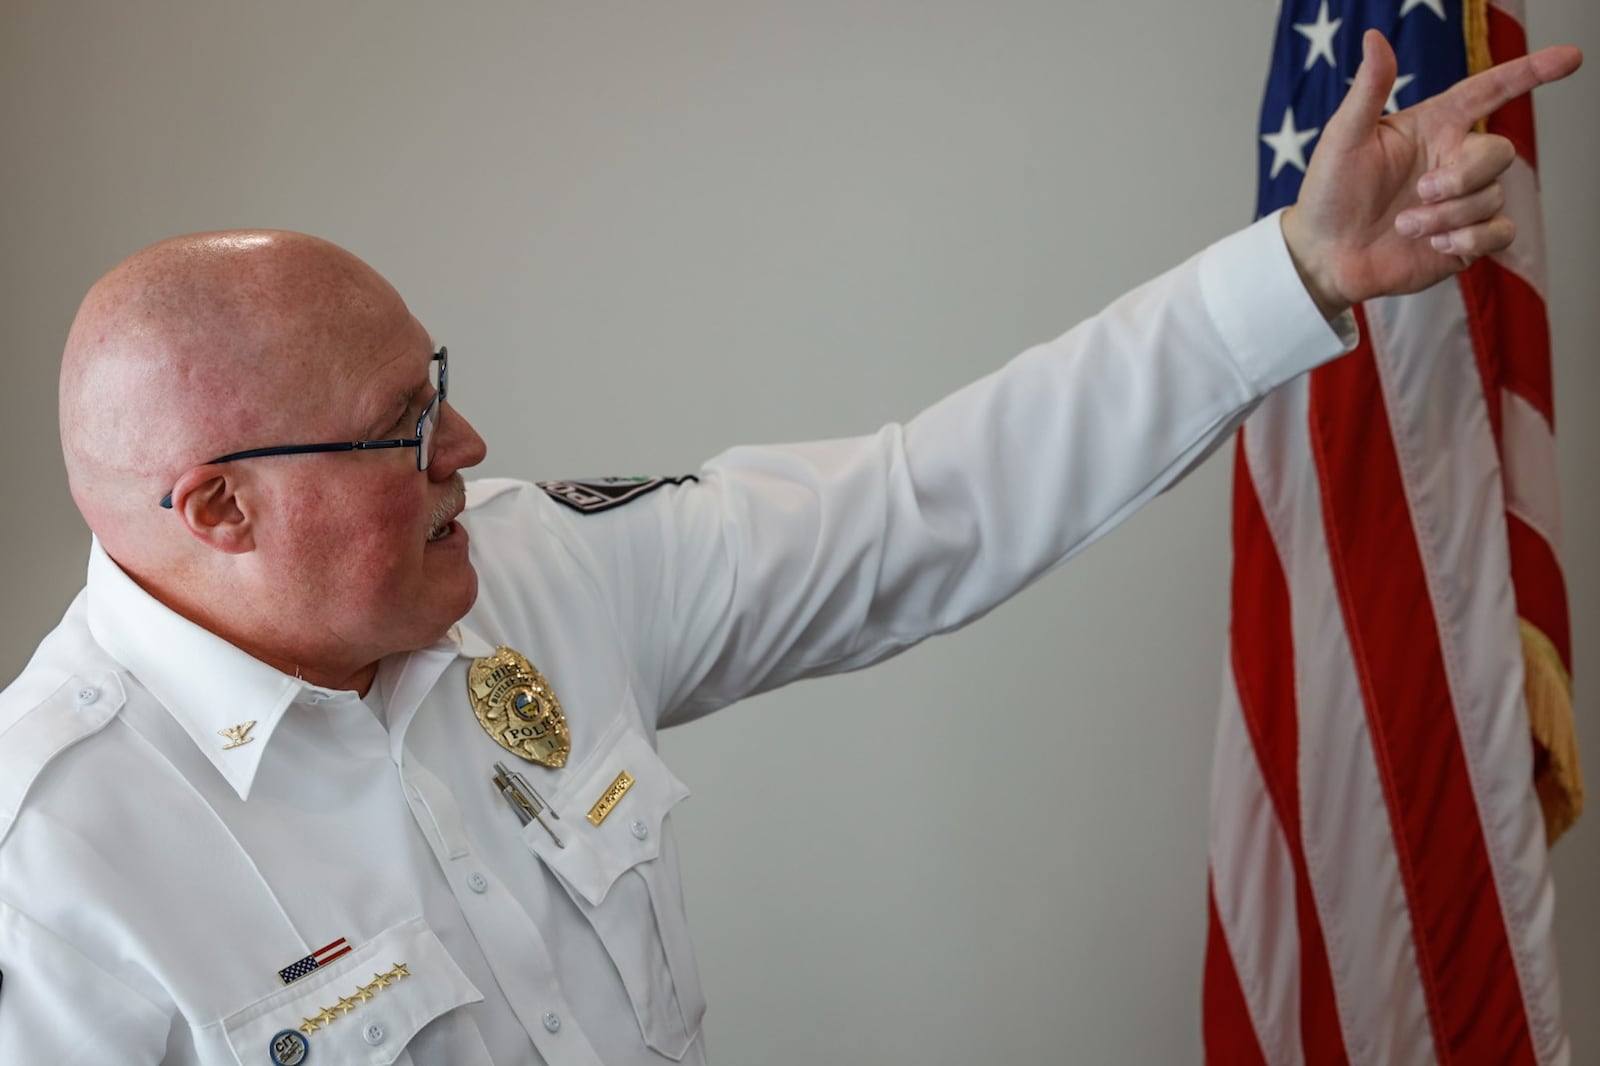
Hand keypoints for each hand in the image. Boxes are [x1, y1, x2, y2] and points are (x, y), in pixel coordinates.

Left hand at [1280, 29, 1580, 318]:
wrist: (1323, 255)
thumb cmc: (1329, 192)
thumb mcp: (1344, 137)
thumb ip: (1369, 89)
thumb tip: (1372, 37)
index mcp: (1434, 127)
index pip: (1491, 91)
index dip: (1530, 72)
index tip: (1570, 57)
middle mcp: (1454, 160)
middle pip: (1498, 153)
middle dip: (1463, 177)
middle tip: (1420, 193)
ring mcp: (1463, 200)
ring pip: (1492, 197)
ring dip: (1447, 216)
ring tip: (1404, 225)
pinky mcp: (1466, 239)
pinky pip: (1499, 233)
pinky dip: (1471, 239)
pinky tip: (1435, 245)